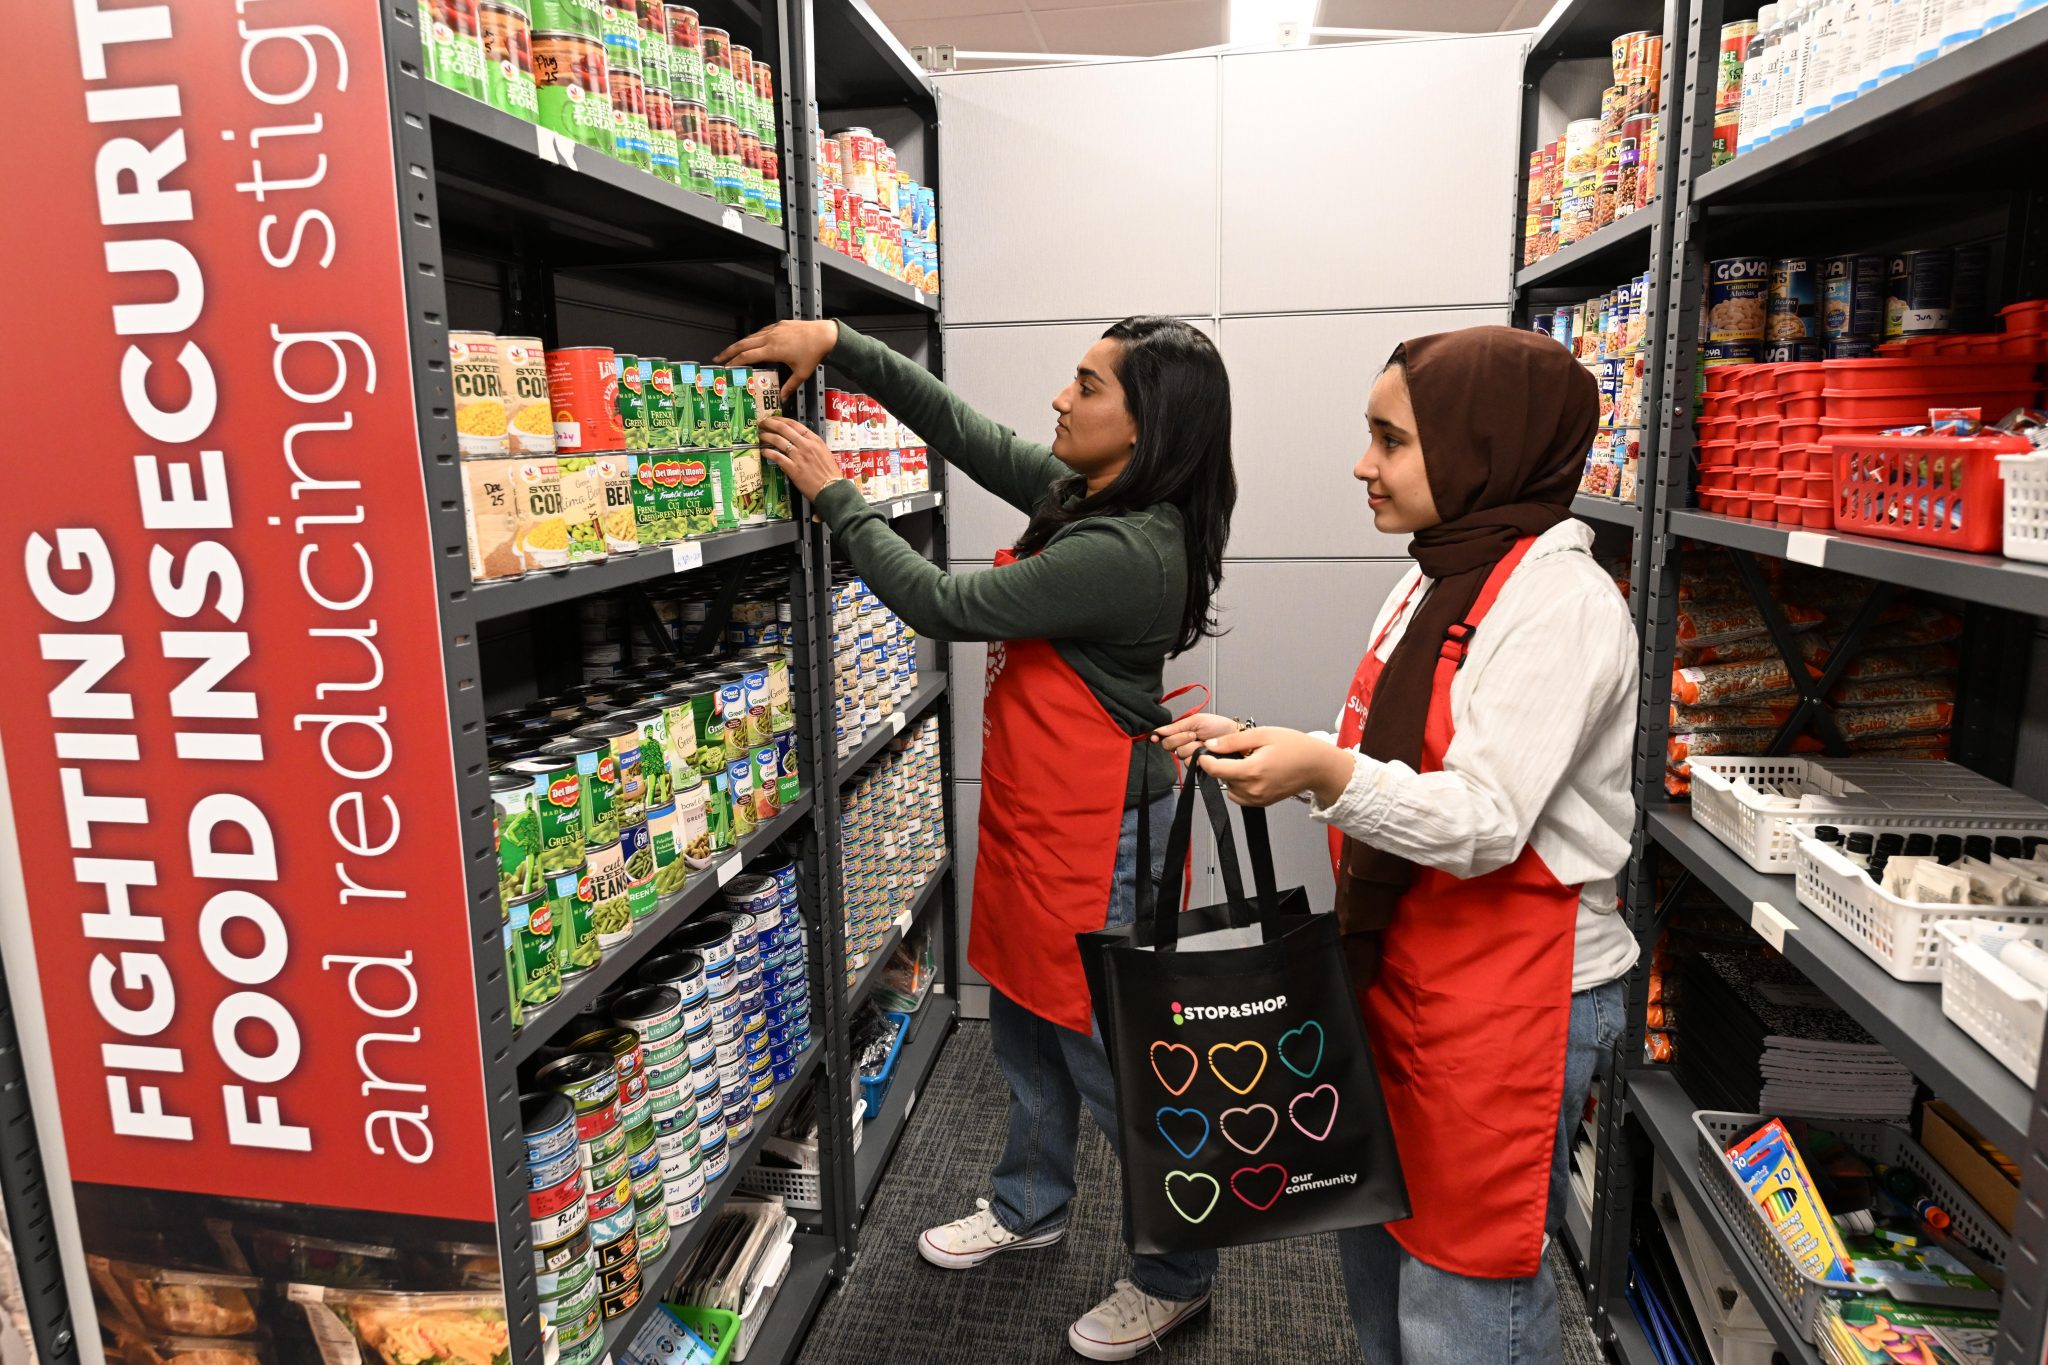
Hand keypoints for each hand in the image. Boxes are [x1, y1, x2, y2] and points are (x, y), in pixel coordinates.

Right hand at [716, 320, 837, 400]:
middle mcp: (770, 338)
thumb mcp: (801, 374)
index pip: (747, 356)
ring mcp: (774, 329)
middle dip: (728, 351)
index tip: (725, 367)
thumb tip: (782, 399)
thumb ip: (789, 387)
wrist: (825, 335)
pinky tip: (752, 342)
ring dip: (740, 344)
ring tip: (731, 351)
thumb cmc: (814, 353)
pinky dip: (753, 337)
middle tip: (718, 358)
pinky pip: (762, 331)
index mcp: (773, 350)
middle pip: (743, 344)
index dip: (734, 362)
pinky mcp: (780, 325)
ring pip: (751, 336)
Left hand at [760, 416, 845, 502]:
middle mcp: (806, 445)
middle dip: (769, 423)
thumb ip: (811, 445)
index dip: (781, 419)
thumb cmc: (830, 473)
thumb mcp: (824, 453)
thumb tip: (799, 441)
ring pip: (777, 440)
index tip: (773, 419)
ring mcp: (798, 456)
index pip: (794, 423)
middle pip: (783, 428)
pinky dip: (768, 452)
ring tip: (760, 436)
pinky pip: (776, 457)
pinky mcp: (793, 468)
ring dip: (766, 436)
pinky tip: (763, 451)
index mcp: (815, 440)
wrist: (832, 489)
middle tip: (762, 424)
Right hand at [1151, 713, 1239, 762]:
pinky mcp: (1198, 766)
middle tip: (1194, 734)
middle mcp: (1184, 745)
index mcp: (1182, 733)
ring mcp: (1191, 756)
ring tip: (1204, 743)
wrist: (1235, 736)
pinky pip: (1189, 763)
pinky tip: (1206, 752)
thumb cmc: (1219, 727)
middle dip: (1181, 738)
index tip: (1154, 737)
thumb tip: (1158, 730)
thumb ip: (1176, 726)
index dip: (1157, 736)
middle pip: (1169, 746)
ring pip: (1180, 754)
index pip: (1164, 737)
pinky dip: (1198, 756)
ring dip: (1192, 747)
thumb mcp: (1196, 720)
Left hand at [1197, 727, 1354, 807]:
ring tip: (1247, 761)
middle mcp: (1253, 789)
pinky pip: (1240, 796)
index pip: (1215, 770)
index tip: (1206, 751)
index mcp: (1252, 771)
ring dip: (1231, 775)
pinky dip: (1240, 785)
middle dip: (1221, 764)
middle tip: (1235, 751)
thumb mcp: (1263, 734)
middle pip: (1221, 779)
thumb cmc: (1296, 747)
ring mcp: (1258, 799)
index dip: (1205, 759)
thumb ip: (1233, 741)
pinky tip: (1253, 771)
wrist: (1317, 766)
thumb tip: (1211, 745)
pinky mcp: (1262, 803)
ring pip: (1229, 789)